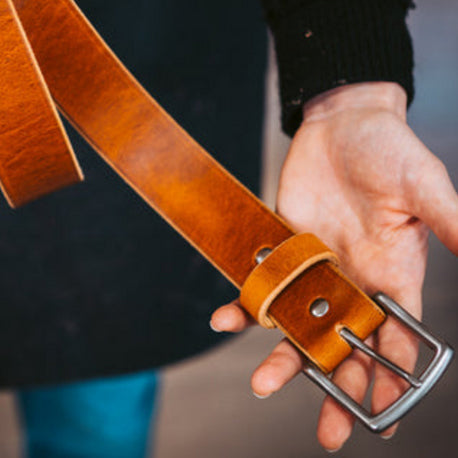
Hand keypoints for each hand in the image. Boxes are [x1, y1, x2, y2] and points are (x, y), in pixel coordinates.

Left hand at [211, 82, 457, 449]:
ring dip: (282, 357)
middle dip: (338, 389)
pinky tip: (226, 319)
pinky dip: (244, 304)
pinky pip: (262, 286)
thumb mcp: (426, 187)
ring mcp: (314, 270)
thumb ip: (453, 223)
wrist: (341, 126)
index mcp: (392, 275)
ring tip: (262, 385)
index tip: (383, 417)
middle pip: (346, 347)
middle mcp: (351, 282)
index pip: (396, 340)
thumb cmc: (389, 151)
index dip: (392, 379)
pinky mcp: (283, 252)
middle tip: (329, 434)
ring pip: (298, 324)